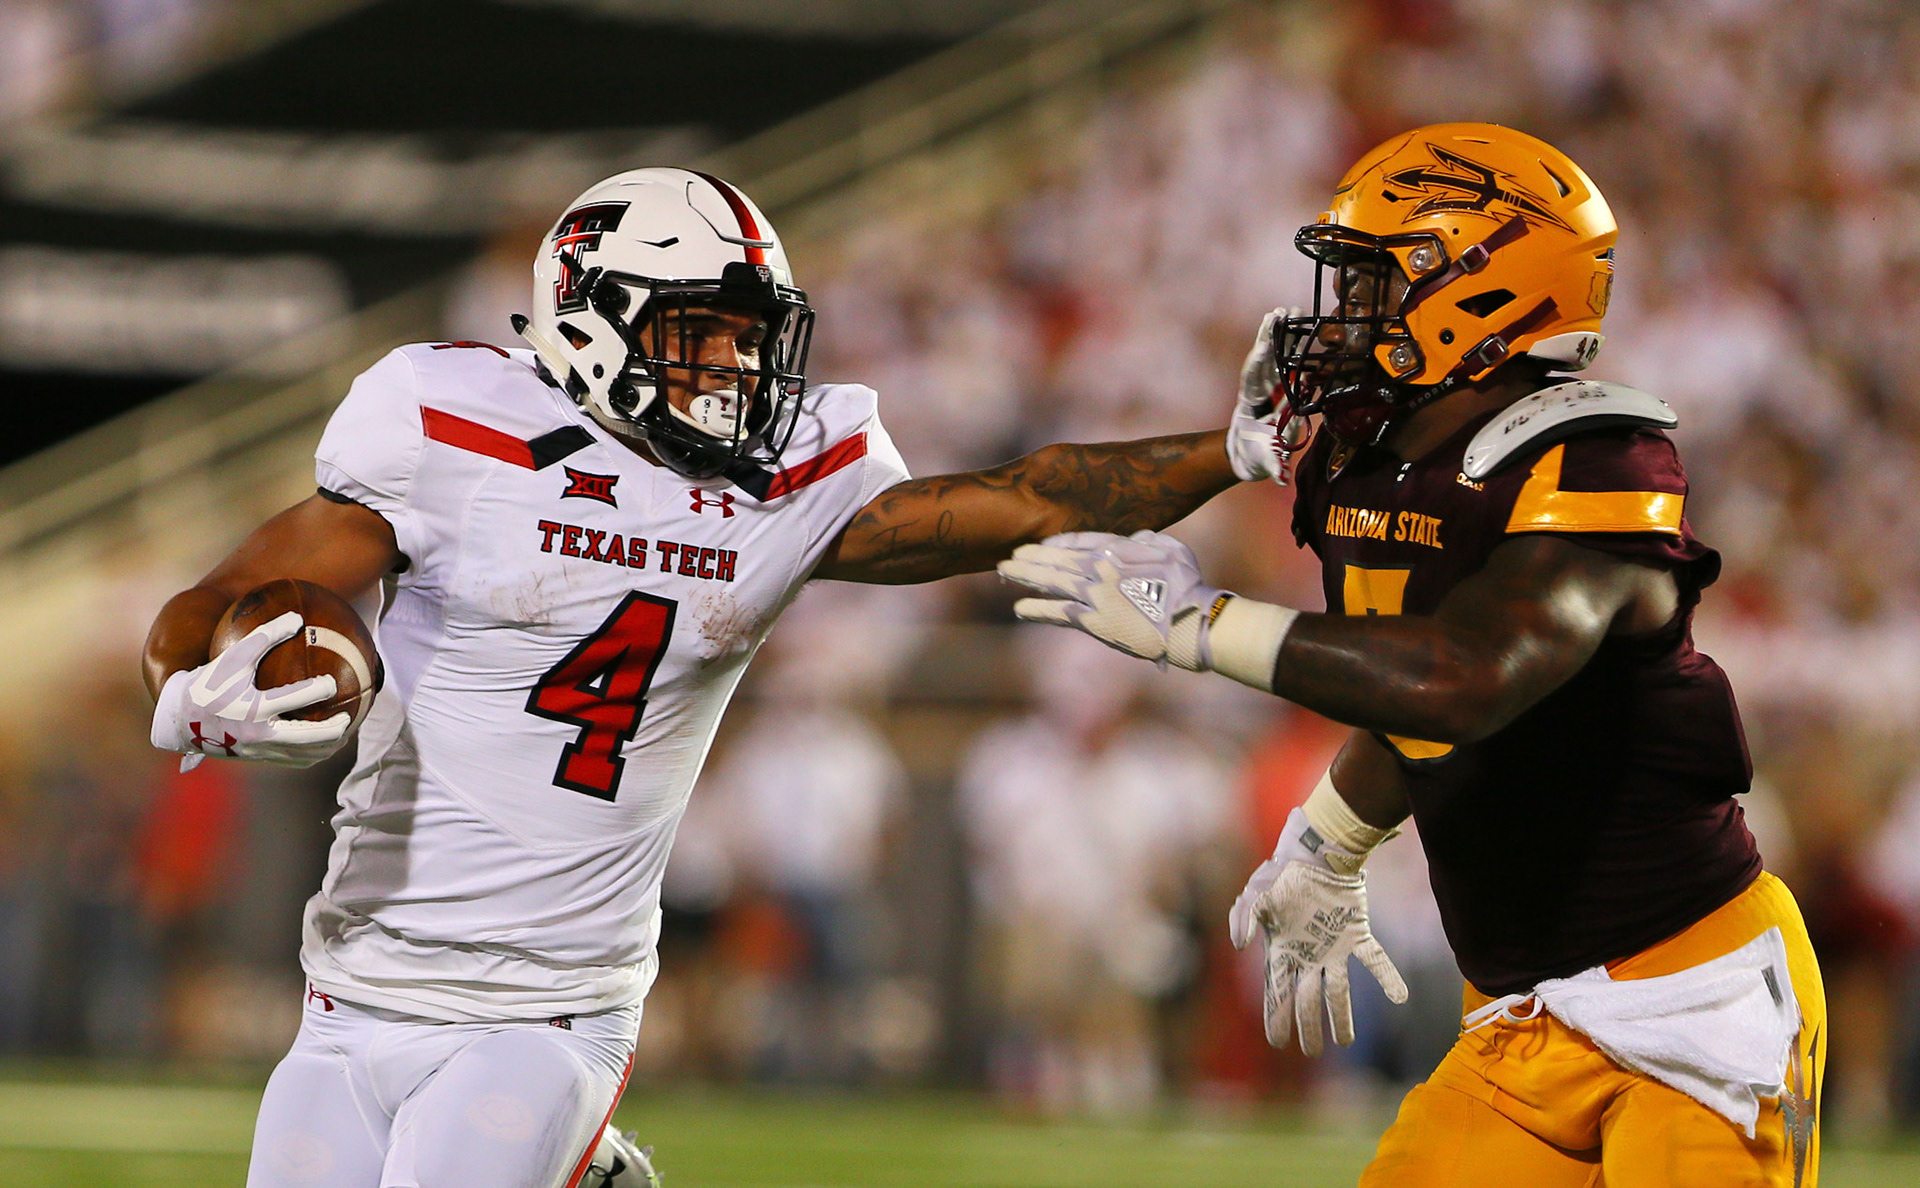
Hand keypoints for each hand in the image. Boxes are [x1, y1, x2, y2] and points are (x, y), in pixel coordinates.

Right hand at [150, 611, 350, 770]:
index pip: (295, 698)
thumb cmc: (209, 682)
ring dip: (327, 745)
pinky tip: (325, 744)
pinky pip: (293, 761)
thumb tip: (297, 617)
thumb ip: (265, 635)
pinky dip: (312, 754)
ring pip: (304, 754)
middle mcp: (258, 733)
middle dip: (333, 728)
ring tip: (344, 732)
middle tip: (348, 717)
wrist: (179, 719)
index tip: (332, 681)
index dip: (319, 689)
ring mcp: (259, 750)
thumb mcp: (233, 656)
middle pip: (307, 736)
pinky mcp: (257, 759)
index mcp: (253, 708)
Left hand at [997, 530, 1224, 669]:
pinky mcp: (1091, 622)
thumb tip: (1136, 538)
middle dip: (1032, 556)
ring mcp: (1092, 594)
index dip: (1057, 542)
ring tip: (1005, 571)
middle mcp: (1098, 567)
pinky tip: (1019, 608)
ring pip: (1051, 581)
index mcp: (1116, 547)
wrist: (1187, 622)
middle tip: (1011, 554)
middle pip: (1057, 558)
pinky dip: (1037, 610)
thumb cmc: (1187, 585)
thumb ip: (1148, 540)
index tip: (1043, 544)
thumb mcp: (1170, 548)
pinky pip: (1057, 613)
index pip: (1078, 539)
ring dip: (1026, 576)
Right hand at [1229, 808, 1407, 1054]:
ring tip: (1345, 1041)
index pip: (1278, 992)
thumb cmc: (1281, 874)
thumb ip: (1241, 918)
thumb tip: (1238, 946)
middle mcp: (1309, 956)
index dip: (1277, 1017)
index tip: (1277, 1042)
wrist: (1314, 853)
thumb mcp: (1252, 893)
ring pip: (1339, 990)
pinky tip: (1400, 997)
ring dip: (1342, 1015)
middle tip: (1311, 1051)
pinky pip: (1375, 960)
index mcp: (1282, 950)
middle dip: (1308, 1026)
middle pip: (1308, 999)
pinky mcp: (1358, 933)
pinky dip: (1388, 978)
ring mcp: (1334, 947)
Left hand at [1230, 309, 1290, 482]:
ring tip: (1290, 309)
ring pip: (1275, 355)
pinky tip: (1301, 327)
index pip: (1254, 380)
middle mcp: (1259, 390)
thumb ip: (1273, 466)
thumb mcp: (1265, 464)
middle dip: (1270, 337)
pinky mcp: (1281, 387)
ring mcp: (1270, 386)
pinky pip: (1288, 363)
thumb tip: (1280, 477)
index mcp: (1251, 405)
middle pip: (1263, 359)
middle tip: (1279, 312)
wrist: (1249, 456)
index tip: (1265, 346)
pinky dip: (1293, 346)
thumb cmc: (1256, 459)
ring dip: (1282, 334)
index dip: (1259, 363)